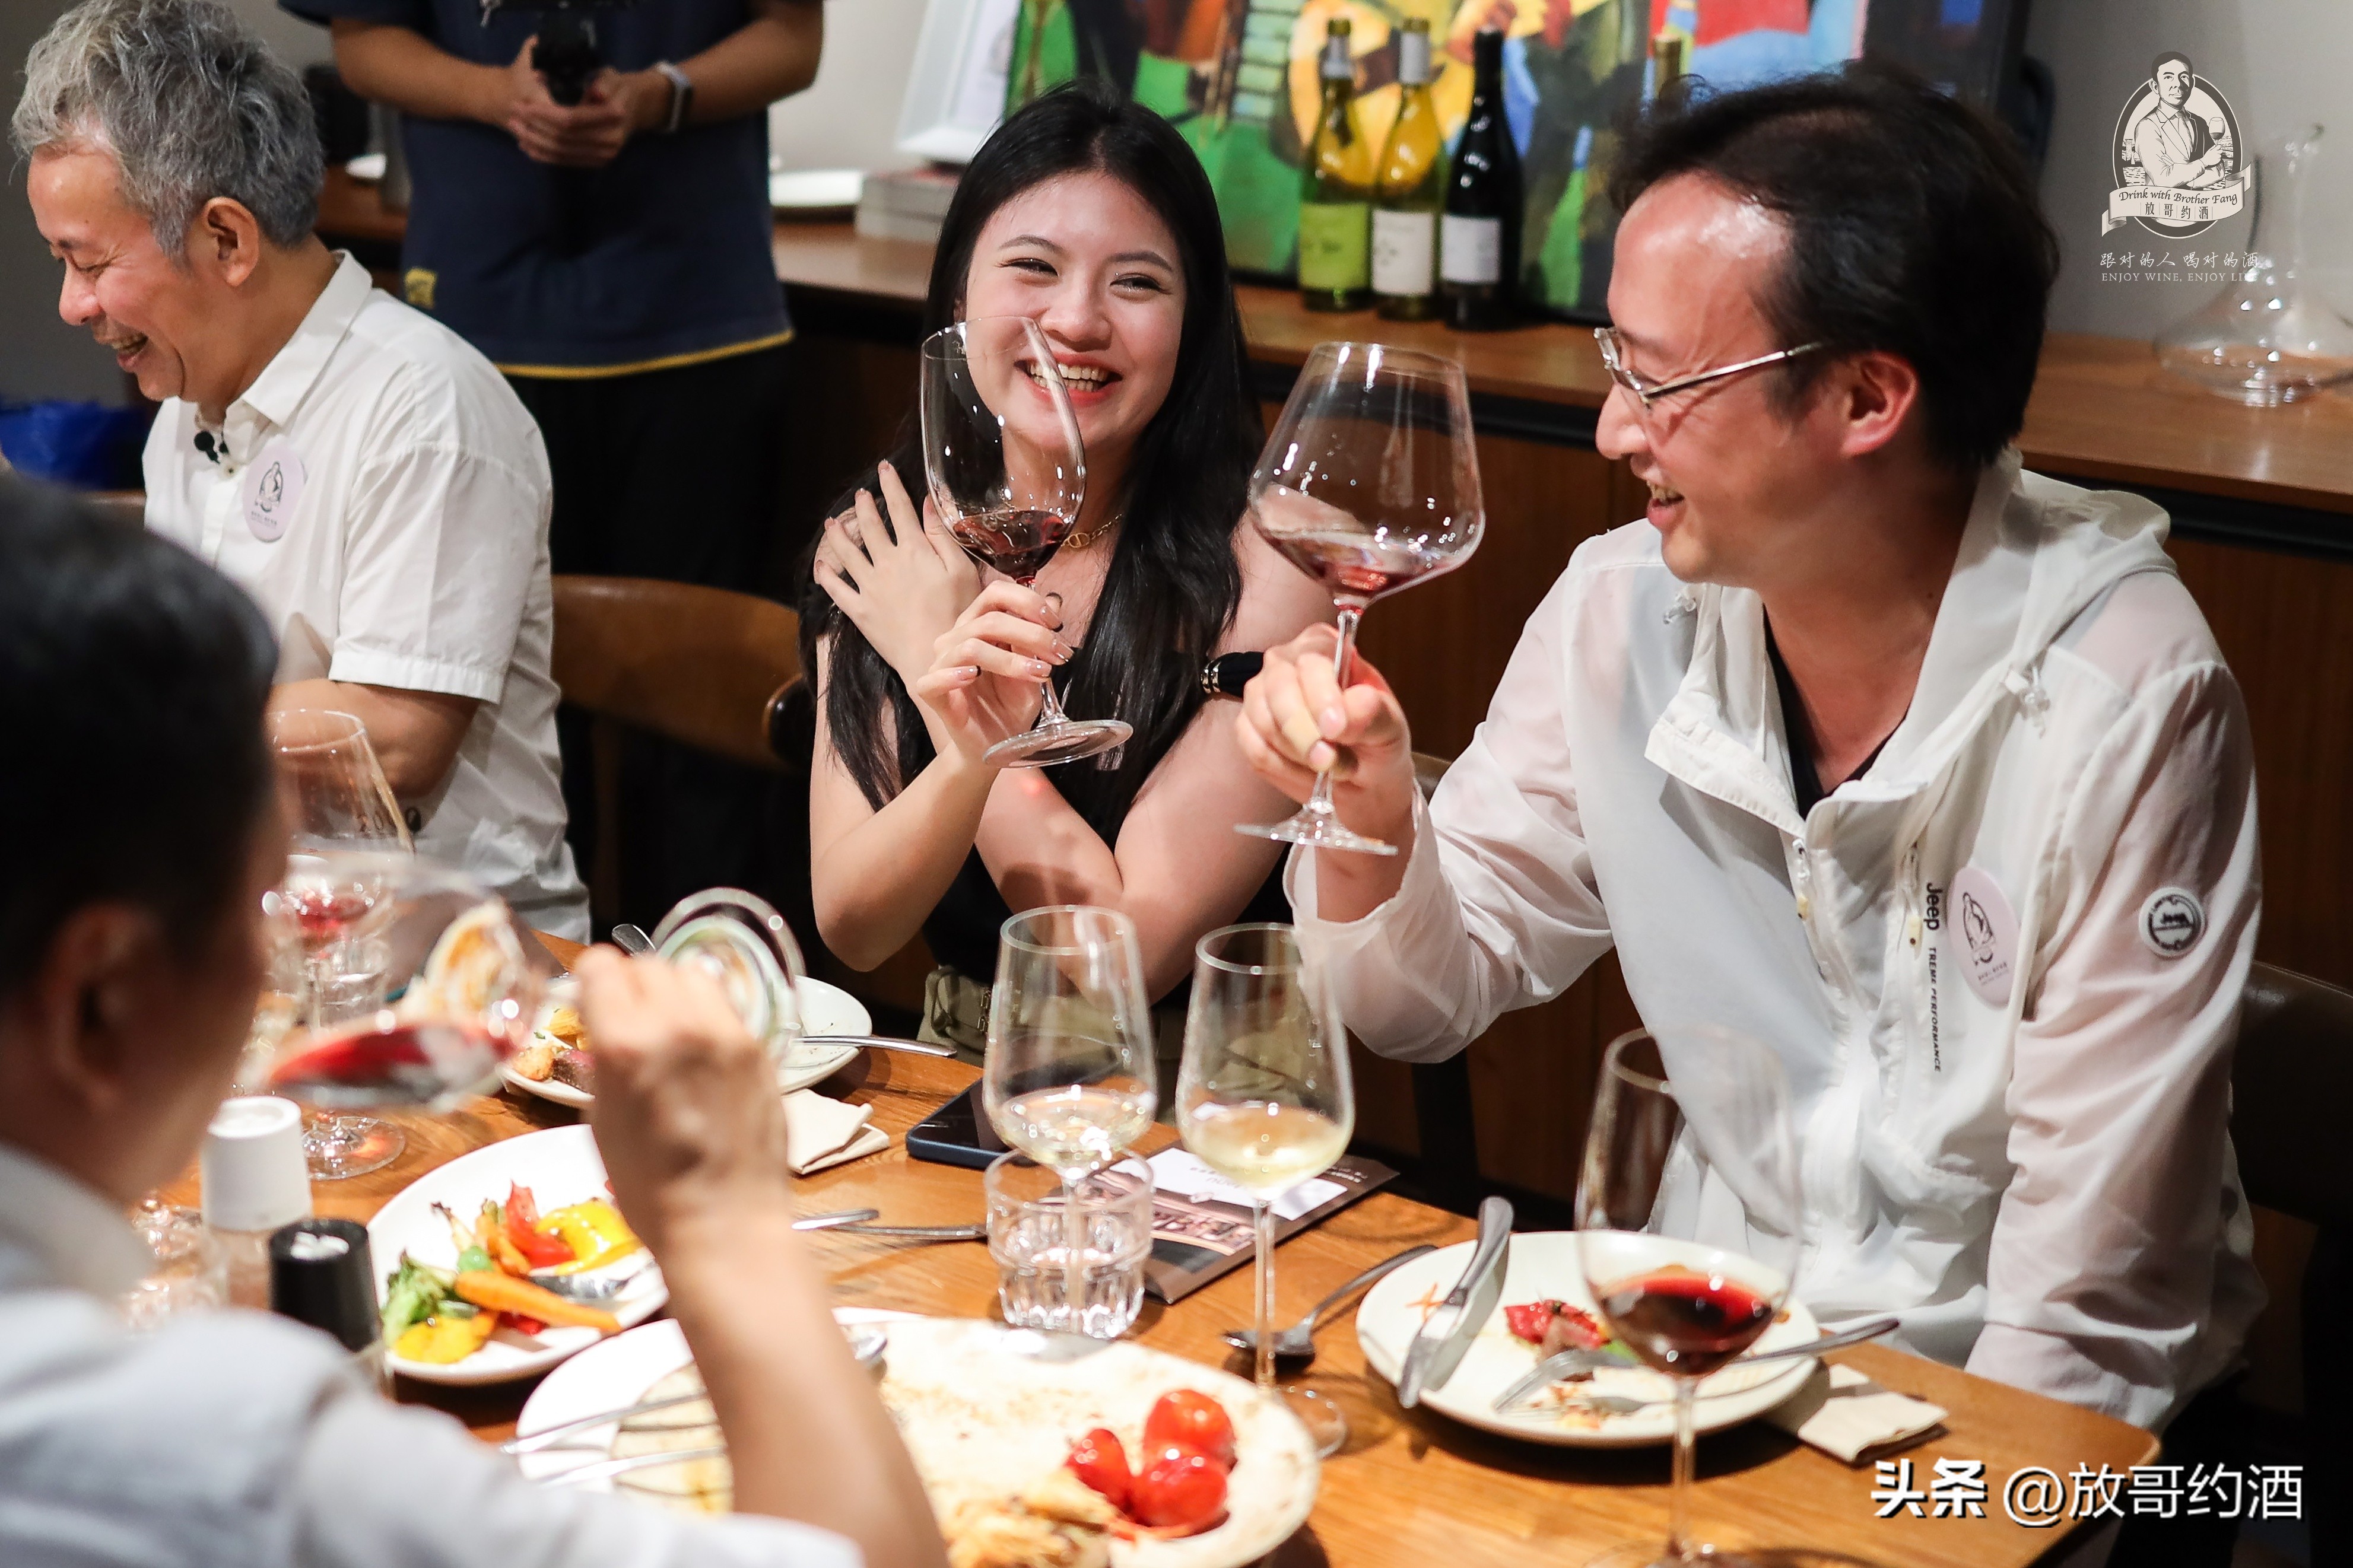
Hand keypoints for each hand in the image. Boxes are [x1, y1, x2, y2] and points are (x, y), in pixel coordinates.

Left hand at [484, 40, 653, 166]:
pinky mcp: (596, 163)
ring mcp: (603, 156)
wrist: (636, 109)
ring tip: (514, 127)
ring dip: (534, 142)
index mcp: (613, 118)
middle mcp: (609, 141)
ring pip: (560, 152)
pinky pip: (564, 162)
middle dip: (533, 127)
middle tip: (513, 113)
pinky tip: (526, 145)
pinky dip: (542, 155)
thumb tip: (596, 91)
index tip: (522, 103)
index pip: (571, 119)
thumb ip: (604, 83)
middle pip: (562, 138)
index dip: (544, 113)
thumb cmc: (618, 87)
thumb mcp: (613, 77)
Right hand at [575, 948, 793, 1255]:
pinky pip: (725, 1005)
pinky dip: (706, 1015)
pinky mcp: (759, 1047)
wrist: (725, 1222)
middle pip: (648, 963)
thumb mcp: (601, 1121)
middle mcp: (679, 1025)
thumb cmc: (649, 1187)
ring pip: (692, 973)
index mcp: (627, 1044)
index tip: (593, 1001)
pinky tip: (702, 1051)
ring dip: (673, 992)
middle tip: (629, 1021)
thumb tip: (608, 1028)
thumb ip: (605, 1060)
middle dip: (631, 986)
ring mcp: (727, 1033)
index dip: (592, 981)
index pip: (602, 965)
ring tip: (669, 1030)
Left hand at [812, 461, 983, 682]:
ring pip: (847, 553)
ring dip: (838, 534)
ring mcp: (869, 587)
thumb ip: (942, 537)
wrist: (932, 658)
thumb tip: (928, 505)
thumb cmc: (956, 615)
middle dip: (864, 506)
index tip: (884, 469)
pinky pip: (836, 590)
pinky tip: (820, 565)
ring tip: (832, 521)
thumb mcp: (962, 571)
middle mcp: (887, 563)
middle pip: (870, 526)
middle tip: (861, 495)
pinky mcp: (859, 611)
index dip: (891, 486)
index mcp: (915, 550)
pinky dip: (826, 576)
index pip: (900, 509)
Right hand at [909, 580, 1069, 768]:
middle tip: (1060, 654)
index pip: (996, 594)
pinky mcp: (931, 693)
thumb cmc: (1010, 705)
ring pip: (971, 646)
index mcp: (979, 626)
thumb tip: (1056, 600)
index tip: (1057, 624)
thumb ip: (1040, 637)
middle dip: (1032, 634)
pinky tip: (975, 677)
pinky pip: (934, 678)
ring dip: (1011, 659)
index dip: (1028, 601)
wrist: (996, 746)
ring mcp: (941, 665)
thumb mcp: (1035, 668)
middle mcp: (957, 639)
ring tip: (1039, 673)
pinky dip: (954, 675)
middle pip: (989, 619)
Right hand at [1235, 623, 1416, 843]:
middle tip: (1329, 760)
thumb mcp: (1389, 727)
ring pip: (1263, 721)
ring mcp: (1260, 694)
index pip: (1312, 661)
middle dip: (1303, 731)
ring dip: (1298, 754)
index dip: (1321, 696)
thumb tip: (1352, 707)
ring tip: (1331, 766)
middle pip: (1278, 687)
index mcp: (1322, 646)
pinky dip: (1284, 769)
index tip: (1336, 729)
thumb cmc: (1376, 740)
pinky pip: (1255, 749)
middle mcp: (1285, 662)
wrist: (1363, 778)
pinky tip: (1308, 772)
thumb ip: (1374, 714)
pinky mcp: (1247, 728)